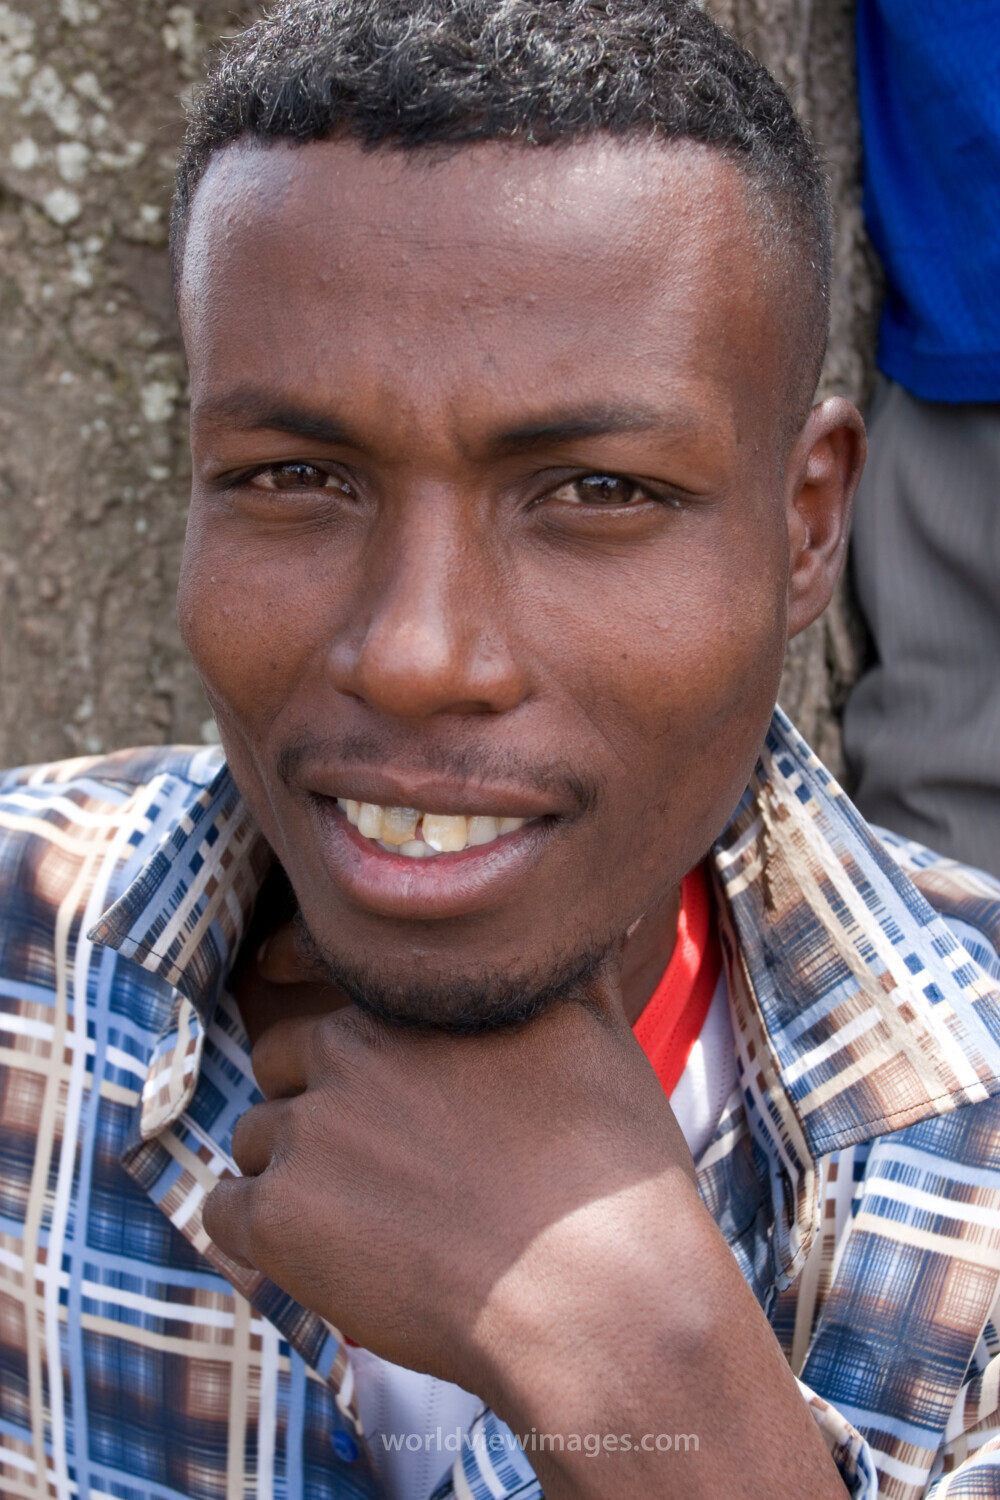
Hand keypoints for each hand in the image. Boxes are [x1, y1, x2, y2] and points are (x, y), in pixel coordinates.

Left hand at [204, 927, 847, 1497]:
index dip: (305, 989)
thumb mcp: (601, 1032)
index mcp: (410, 1002)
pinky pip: (224, 1214)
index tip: (302, 1011)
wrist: (600, 1293)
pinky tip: (323, 1260)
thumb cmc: (611, 1170)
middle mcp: (346, 1049)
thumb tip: (592, 915)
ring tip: (365, 1222)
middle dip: (314, 1102)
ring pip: (256, 1140)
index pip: (309, 957)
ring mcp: (307, 1132)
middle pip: (282, 1062)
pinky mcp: (280, 1219)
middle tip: (377, 1161)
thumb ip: (571, 962)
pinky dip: (259, 1236)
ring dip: (292, 1174)